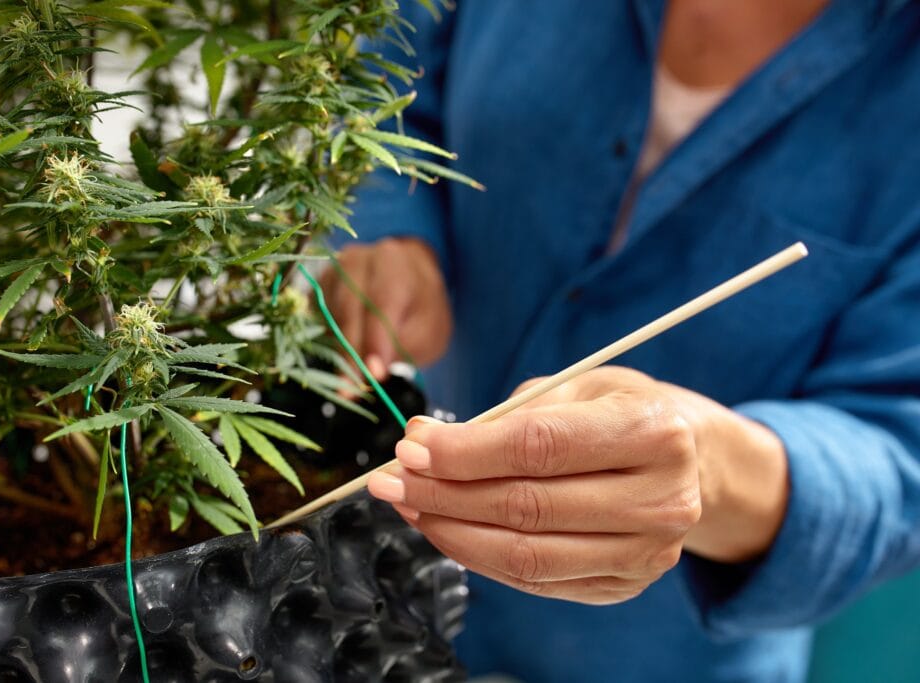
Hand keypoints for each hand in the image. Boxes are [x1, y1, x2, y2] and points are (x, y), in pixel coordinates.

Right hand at [321, 237, 451, 379]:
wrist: (408, 281)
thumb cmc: (420, 309)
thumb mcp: (428, 329)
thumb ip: (404, 346)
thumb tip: (373, 370)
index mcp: (393, 262)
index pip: (380, 302)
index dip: (375, 341)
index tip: (373, 374)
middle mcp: (359, 259)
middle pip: (348, 306)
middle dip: (350, 352)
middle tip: (351, 389)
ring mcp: (333, 270)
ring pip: (328, 312)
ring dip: (336, 348)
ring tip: (348, 379)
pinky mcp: (318, 284)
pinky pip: (315, 315)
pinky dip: (325, 339)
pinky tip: (339, 357)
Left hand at [367, 367, 788, 604]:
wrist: (694, 463)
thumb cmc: (625, 412)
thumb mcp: (579, 386)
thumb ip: (505, 414)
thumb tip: (423, 441)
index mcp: (655, 432)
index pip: (540, 447)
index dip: (466, 451)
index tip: (410, 447)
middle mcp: (662, 499)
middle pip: (528, 506)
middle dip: (443, 494)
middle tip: (390, 480)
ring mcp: (647, 553)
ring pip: (527, 555)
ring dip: (452, 532)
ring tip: (409, 507)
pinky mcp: (625, 584)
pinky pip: (536, 580)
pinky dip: (480, 557)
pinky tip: (446, 529)